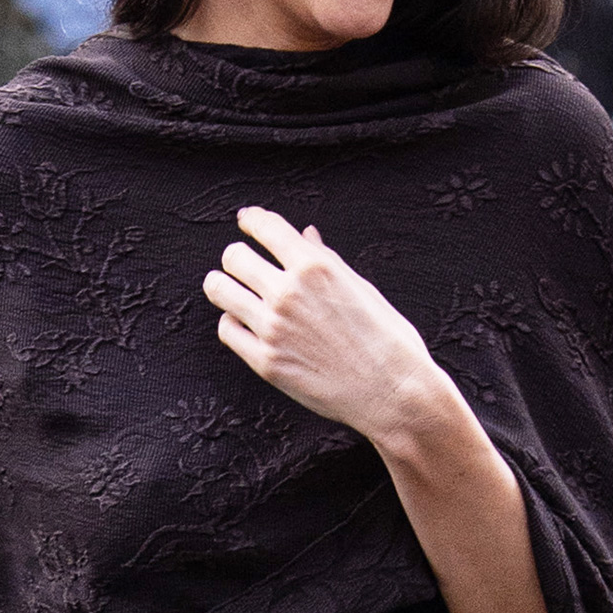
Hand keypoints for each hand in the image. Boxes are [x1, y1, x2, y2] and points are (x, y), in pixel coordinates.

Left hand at [202, 205, 440, 440]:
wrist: (394, 393)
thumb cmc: (387, 339)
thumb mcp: (361, 287)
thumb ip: (325, 258)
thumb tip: (306, 235)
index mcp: (314, 267)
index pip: (265, 227)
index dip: (252, 219)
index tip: (247, 220)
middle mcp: (287, 292)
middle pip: (233, 256)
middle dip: (237, 256)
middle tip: (243, 262)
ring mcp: (272, 328)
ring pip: (219, 289)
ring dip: (224, 285)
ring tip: (234, 289)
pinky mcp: (265, 361)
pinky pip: (226, 329)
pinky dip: (232, 322)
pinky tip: (245, 322)